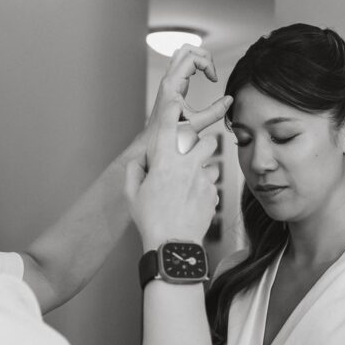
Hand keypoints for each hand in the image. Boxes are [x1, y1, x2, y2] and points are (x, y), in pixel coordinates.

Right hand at [125, 99, 220, 250]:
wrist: (173, 244)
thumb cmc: (151, 220)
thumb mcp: (131, 194)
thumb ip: (134, 171)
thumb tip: (140, 160)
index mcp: (164, 162)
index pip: (169, 127)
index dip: (172, 110)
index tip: (175, 100)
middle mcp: (187, 166)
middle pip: (207, 140)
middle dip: (202, 144)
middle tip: (192, 155)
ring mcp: (203, 180)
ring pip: (213, 163)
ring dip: (204, 169)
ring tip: (192, 183)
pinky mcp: (213, 194)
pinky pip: (212, 185)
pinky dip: (205, 190)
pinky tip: (193, 202)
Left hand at [137, 44, 230, 169]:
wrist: (153, 141)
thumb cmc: (170, 135)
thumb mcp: (195, 124)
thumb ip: (214, 113)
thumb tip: (229, 100)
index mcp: (172, 85)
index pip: (192, 58)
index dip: (208, 64)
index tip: (215, 80)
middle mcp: (168, 79)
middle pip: (186, 49)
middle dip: (204, 55)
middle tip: (212, 72)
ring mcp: (168, 81)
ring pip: (181, 54)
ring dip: (198, 58)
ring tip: (208, 72)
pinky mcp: (170, 85)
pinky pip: (180, 64)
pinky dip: (193, 64)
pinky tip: (200, 76)